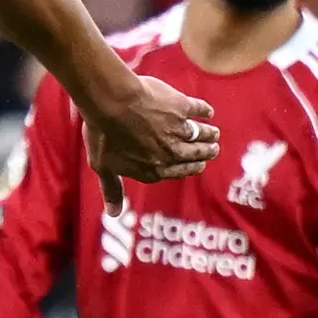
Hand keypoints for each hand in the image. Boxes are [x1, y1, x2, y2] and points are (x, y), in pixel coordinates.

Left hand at [79, 63, 219, 182]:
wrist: (111, 103)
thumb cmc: (103, 135)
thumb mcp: (103, 166)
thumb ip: (112, 189)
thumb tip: (113, 214)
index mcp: (154, 169)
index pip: (180, 171)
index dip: (191, 168)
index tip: (199, 165)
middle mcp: (170, 152)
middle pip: (195, 154)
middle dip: (206, 152)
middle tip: (213, 148)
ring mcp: (178, 129)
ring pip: (200, 134)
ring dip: (209, 135)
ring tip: (214, 133)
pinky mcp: (181, 107)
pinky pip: (199, 110)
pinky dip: (205, 111)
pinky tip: (207, 111)